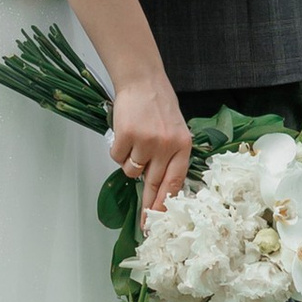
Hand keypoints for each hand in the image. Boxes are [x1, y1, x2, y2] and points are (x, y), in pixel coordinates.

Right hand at [105, 71, 190, 222]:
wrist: (142, 80)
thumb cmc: (158, 105)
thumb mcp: (175, 131)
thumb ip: (171, 157)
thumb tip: (159, 187)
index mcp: (183, 146)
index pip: (175, 183)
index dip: (166, 206)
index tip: (159, 222)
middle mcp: (167, 146)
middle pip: (154, 184)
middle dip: (147, 204)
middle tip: (143, 222)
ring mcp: (146, 141)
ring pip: (132, 171)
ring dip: (130, 162)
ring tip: (134, 142)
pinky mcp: (126, 136)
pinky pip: (118, 158)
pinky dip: (118, 150)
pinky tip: (124, 134)